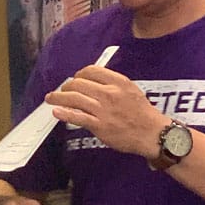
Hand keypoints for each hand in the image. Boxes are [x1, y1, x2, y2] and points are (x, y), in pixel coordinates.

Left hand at [44, 65, 163, 157]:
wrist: (153, 133)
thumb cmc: (143, 113)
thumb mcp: (131, 90)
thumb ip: (113, 84)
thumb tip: (93, 82)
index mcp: (118, 82)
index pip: (91, 70)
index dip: (79, 74)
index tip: (76, 79)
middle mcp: (109, 93)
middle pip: (79, 83)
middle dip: (67, 86)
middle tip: (62, 90)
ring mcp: (103, 110)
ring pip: (74, 98)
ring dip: (58, 97)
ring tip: (51, 98)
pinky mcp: (99, 126)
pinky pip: (77, 117)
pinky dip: (64, 114)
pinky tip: (56, 112)